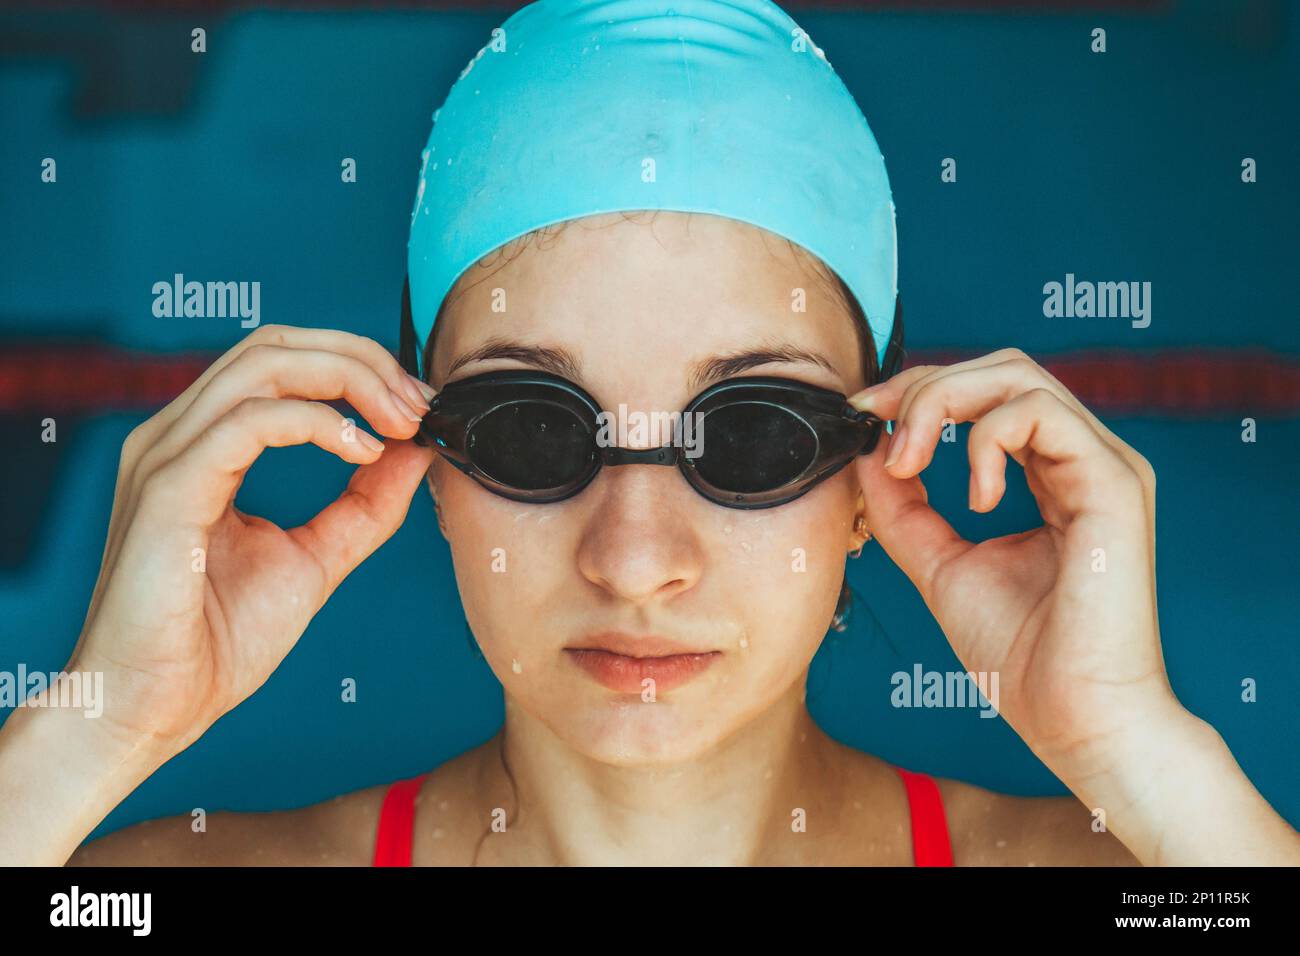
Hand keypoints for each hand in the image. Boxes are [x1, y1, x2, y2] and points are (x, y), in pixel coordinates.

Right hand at [70, 325, 435, 755]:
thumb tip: (415, 449)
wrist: (157, 707)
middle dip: (361, 360)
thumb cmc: (218, 639)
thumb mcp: (317, 556)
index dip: (358, 366)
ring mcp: (166, 456)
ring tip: (400, 422)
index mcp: (203, 445)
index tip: (418, 406)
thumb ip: (366, 504)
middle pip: (276, 344)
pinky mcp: (168, 489)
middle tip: (418, 404)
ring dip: (349, 381)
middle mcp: (177, 436)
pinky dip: (317, 424)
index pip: (281, 361)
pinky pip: (249, 421)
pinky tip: (361, 452)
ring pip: (264, 365)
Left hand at [850, 348, 1180, 770]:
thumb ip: (905, 507)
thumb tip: (866, 451)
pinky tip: (977, 499)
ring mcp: (1105, 466)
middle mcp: (1083, 459)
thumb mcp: (939, 563)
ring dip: (942, 405)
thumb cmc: (1022, 654)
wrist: (1074, 718)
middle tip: (875, 428)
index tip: (860, 416)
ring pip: (1018, 375)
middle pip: (999, 368)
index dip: (916, 392)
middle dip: (923, 386)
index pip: (985, 394)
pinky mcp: (1115, 484)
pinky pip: (1042, 413)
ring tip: (911, 465)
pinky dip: (986, 439)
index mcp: (1052, 474)